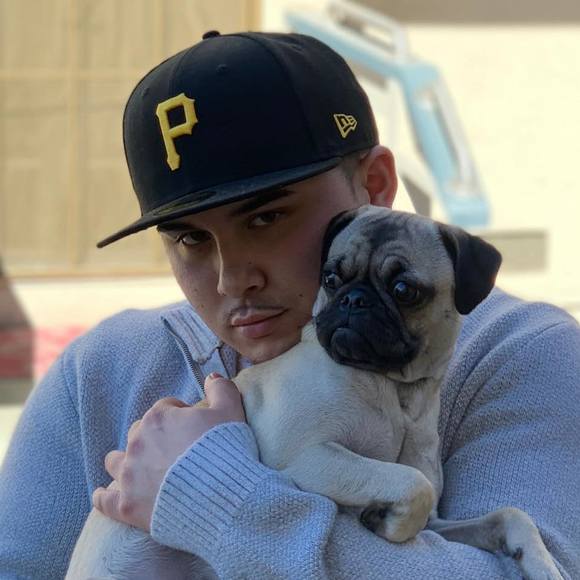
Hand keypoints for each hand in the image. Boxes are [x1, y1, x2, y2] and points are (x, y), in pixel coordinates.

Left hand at [92, 372, 244, 530]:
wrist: (222, 498)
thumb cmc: (226, 452)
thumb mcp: (231, 411)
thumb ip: (221, 388)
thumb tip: (212, 377)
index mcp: (159, 418)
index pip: (165, 407)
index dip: (181, 416)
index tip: (194, 429)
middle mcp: (138, 443)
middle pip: (139, 432)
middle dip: (154, 438)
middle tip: (175, 451)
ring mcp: (129, 476)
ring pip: (115, 461)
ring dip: (124, 462)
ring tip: (138, 469)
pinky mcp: (126, 506)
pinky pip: (105, 500)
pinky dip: (104, 497)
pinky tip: (104, 495)